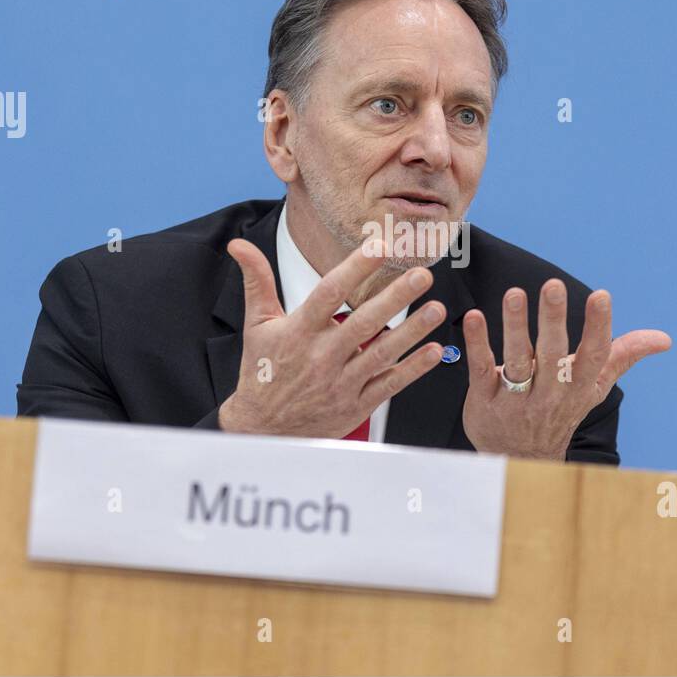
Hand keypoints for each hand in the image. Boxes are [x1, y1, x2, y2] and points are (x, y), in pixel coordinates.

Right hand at [218, 237, 447, 438]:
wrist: (262, 430)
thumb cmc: (262, 371)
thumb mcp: (257, 325)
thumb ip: (257, 282)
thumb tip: (239, 246)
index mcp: (298, 332)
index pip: (329, 293)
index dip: (355, 269)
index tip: (380, 246)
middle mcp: (321, 356)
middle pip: (363, 322)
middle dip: (395, 297)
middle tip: (422, 275)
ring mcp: (340, 382)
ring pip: (382, 353)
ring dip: (412, 331)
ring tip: (437, 308)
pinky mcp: (355, 405)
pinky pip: (388, 385)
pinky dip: (412, 370)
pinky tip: (434, 351)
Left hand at [462, 279, 670, 459]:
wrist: (520, 459)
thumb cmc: (560, 410)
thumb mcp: (594, 388)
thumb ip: (624, 356)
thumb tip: (665, 339)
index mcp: (578, 387)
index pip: (593, 356)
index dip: (599, 327)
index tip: (602, 296)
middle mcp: (549, 394)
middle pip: (553, 354)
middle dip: (554, 320)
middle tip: (553, 285)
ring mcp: (516, 398)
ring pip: (517, 360)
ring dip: (515, 326)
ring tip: (514, 294)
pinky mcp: (484, 399)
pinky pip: (481, 369)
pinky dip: (478, 344)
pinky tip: (474, 318)